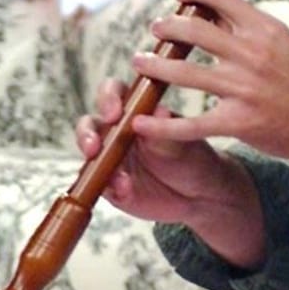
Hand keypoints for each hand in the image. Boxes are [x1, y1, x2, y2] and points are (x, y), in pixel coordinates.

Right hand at [75, 77, 266, 268]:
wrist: (201, 195)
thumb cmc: (193, 158)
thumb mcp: (183, 143)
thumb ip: (166, 128)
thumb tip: (158, 109)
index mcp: (134, 111)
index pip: (113, 94)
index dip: (108, 99)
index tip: (114, 113)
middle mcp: (117, 133)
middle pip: (90, 125)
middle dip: (87, 133)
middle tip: (94, 145)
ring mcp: (111, 160)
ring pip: (89, 158)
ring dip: (95, 164)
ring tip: (116, 175)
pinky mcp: (111, 187)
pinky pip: (102, 186)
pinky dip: (111, 188)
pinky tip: (126, 190)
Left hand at [128, 0, 288, 203]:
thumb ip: (258, 30)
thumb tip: (228, 13)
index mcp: (265, 30)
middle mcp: (250, 55)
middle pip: (195, 29)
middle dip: (168, 25)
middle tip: (155, 26)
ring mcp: (241, 89)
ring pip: (184, 72)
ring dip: (155, 65)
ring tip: (139, 62)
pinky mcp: (236, 122)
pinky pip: (189, 124)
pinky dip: (161, 125)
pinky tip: (139, 123)